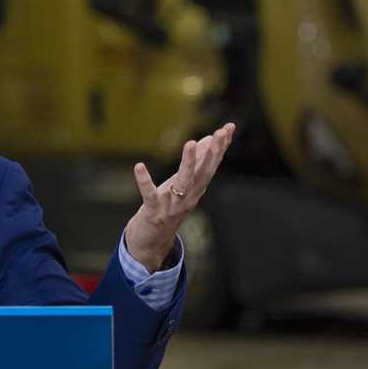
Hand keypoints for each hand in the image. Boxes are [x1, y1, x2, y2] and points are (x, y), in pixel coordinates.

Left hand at [124, 122, 235, 271]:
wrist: (153, 241)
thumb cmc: (168, 206)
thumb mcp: (183, 183)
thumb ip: (196, 164)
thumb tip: (208, 139)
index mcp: (196, 188)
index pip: (212, 165)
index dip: (221, 147)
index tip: (229, 127)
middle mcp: (189, 197)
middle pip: (203, 173)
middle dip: (212, 152)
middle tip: (219, 133)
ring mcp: (172, 206)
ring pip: (183, 183)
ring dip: (188, 163)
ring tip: (191, 143)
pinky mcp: (154, 213)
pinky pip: (149, 195)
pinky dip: (144, 181)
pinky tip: (138, 166)